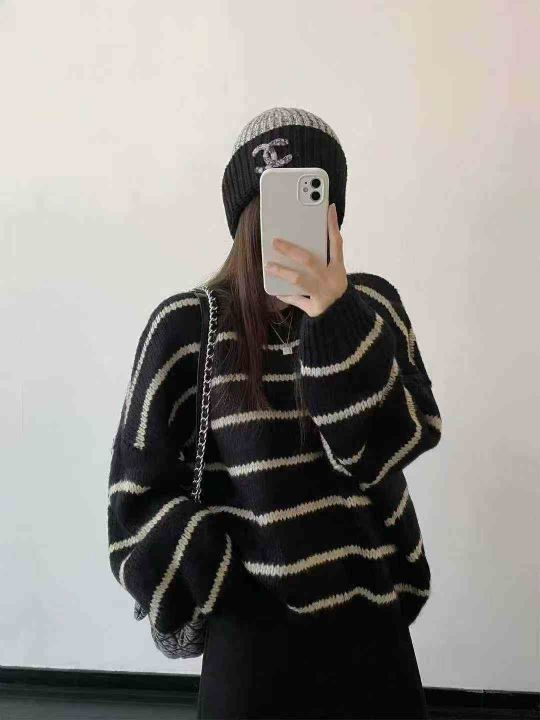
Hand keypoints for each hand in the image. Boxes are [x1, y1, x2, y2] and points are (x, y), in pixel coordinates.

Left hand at [265, 202, 348, 317]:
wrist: (343, 314)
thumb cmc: (332, 288)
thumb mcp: (333, 272)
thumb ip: (322, 258)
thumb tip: (298, 244)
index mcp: (338, 268)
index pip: (336, 243)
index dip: (333, 225)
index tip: (328, 207)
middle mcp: (332, 279)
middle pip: (309, 260)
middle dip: (291, 250)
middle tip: (275, 242)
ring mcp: (324, 293)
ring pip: (299, 280)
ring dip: (282, 272)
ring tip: (268, 265)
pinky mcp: (316, 307)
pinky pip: (297, 300)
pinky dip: (286, 295)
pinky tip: (275, 290)